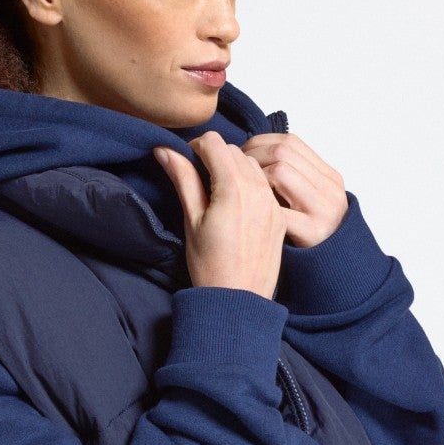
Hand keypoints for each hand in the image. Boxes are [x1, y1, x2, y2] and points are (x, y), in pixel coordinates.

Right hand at [152, 131, 285, 299]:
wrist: (238, 301)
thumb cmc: (211, 266)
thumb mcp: (191, 220)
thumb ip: (182, 180)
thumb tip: (165, 150)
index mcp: (234, 188)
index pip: (215, 143)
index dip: (196, 148)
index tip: (188, 163)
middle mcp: (258, 190)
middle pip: (234, 150)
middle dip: (215, 157)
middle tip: (200, 179)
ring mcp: (272, 202)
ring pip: (252, 165)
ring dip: (234, 168)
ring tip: (218, 193)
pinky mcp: (279, 215)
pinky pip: (265, 185)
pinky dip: (249, 184)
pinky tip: (237, 206)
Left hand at [239, 129, 348, 247]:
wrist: (332, 266)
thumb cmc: (311, 233)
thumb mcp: (312, 198)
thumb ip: (294, 177)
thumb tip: (255, 155)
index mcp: (329, 176)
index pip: (290, 142)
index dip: (260, 144)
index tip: (241, 153)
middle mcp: (329, 188)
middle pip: (282, 153)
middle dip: (251, 156)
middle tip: (232, 169)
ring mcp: (323, 209)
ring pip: (281, 172)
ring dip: (254, 176)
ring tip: (240, 188)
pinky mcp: (314, 231)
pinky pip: (278, 207)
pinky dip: (259, 204)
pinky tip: (246, 210)